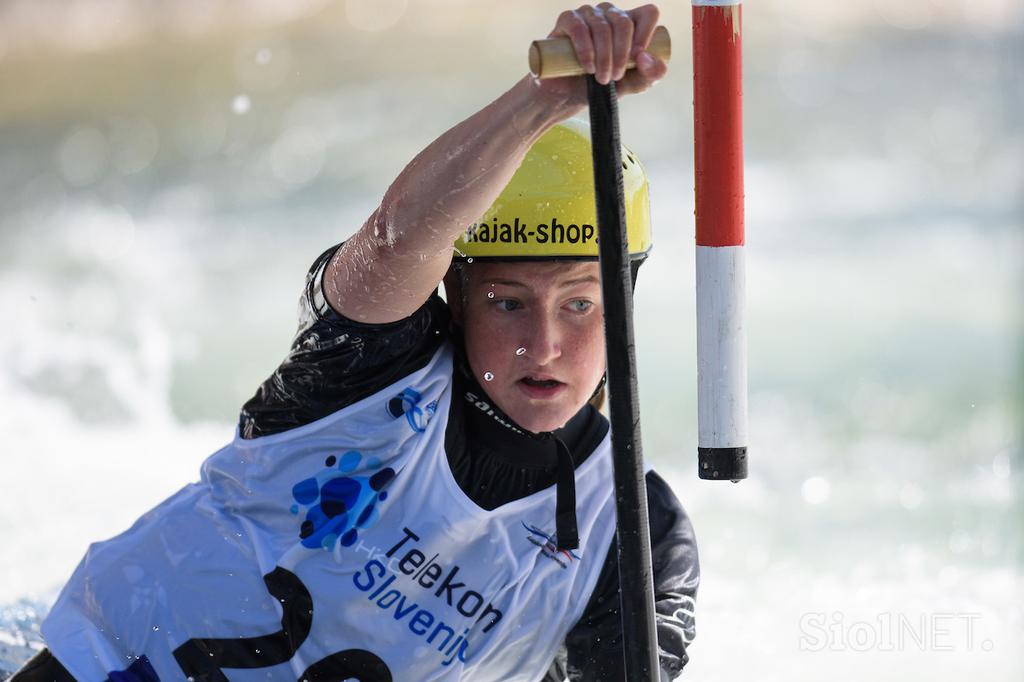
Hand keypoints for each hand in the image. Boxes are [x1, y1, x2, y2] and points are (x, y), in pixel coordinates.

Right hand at [533, 3, 668, 107]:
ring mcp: (588, 14)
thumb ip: (650, 75)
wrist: (568, 96)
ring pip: (602, 27)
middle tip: (614, 77)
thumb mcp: (632, 84)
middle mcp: (610, 14)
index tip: (636, 59)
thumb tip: (644, 57)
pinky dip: (586, 49)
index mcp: (630, 24)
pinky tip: (588, 66)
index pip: (648, 14)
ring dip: (604, 57)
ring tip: (600, 78)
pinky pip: (579, 28)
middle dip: (621, 54)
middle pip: (624, 23)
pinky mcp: (568, 20)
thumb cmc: (601, 87)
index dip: (646, 34)